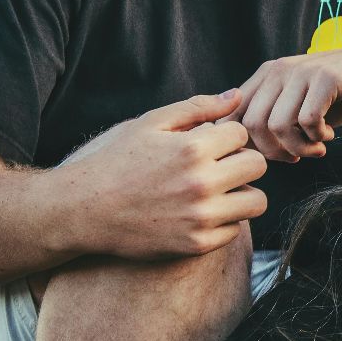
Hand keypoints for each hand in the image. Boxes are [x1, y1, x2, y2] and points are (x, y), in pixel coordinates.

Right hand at [57, 90, 268, 258]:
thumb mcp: (150, 124)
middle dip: (241, 161)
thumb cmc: (116, 161)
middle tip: (219, 166)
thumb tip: (237, 95)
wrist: (83, 210)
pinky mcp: (197, 244)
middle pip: (258, 165)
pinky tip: (200, 212)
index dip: (226, 136)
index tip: (208, 144)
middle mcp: (201, 184)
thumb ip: (197, 107)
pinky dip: (224, 221)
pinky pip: (235, 229)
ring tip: (217, 190)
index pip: (242, 133)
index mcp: (192, 149)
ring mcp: (201, 217)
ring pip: (257, 201)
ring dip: (241, 193)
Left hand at [226, 46, 341, 161]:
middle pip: (252, 124)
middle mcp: (279, 69)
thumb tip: (240, 150)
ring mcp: (302, 71)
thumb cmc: (337, 98)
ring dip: (298, 147)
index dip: (248, 144)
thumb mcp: (297, 107)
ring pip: (278, 125)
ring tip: (315, 149)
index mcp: (266, 75)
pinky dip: (318, 137)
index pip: (234, 115)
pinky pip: (308, 120)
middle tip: (296, 157)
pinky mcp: (327, 77)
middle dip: (273, 152)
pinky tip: (329, 135)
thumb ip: (269, 119)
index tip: (274, 155)